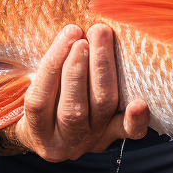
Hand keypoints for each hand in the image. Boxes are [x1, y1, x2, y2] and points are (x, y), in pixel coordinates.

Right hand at [0, 23, 149, 160]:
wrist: (55, 134)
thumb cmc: (44, 99)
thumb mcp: (31, 88)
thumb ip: (44, 68)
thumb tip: (67, 29)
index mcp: (36, 132)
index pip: (39, 102)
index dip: (52, 65)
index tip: (68, 33)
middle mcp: (65, 143)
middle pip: (73, 108)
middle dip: (80, 66)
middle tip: (89, 32)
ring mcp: (92, 141)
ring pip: (100, 108)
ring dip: (103, 69)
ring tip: (102, 37)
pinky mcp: (114, 137)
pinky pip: (129, 132)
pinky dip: (135, 118)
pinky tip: (140, 103)